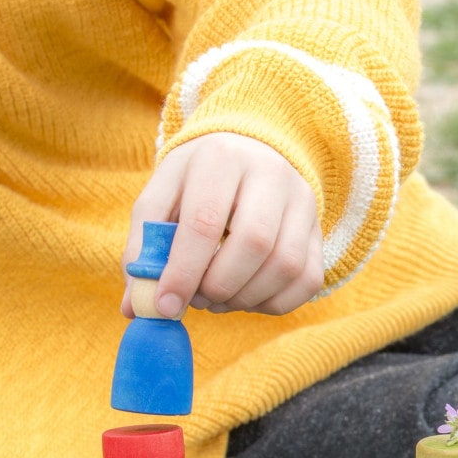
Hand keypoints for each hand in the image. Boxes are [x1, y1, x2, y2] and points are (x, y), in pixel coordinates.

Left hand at [122, 134, 324, 316]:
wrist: (252, 152)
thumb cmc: (199, 179)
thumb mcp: (163, 196)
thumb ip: (145, 246)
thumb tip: (137, 306)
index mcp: (222, 158)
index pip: (206, 222)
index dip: (183, 272)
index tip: (165, 306)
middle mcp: (272, 175)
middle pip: (255, 244)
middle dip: (219, 285)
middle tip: (197, 298)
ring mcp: (304, 204)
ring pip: (286, 266)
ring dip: (247, 298)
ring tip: (219, 298)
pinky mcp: (320, 232)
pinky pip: (308, 281)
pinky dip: (274, 303)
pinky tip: (248, 297)